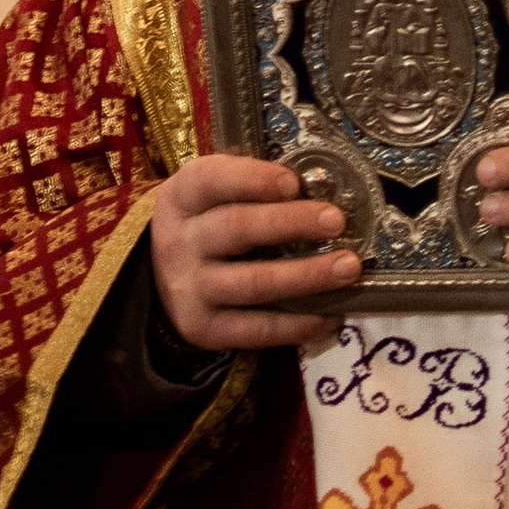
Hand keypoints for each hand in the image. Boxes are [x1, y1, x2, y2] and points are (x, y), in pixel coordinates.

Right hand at [152, 152, 359, 354]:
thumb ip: (250, 186)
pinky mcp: (206, 329)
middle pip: (238, 228)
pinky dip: (299, 324)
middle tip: (336, 221)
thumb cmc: (205, 225)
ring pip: (254, 282)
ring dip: (306, 275)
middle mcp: (179, 243)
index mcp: (181, 198)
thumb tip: (321, 184)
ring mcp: (191, 289)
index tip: (293, 182)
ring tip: (348, 268)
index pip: (211, 180)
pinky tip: (332, 315)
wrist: (159, 283)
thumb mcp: (209, 197)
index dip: (253, 179)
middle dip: (291, 223)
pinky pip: (258, 328)